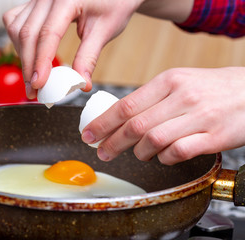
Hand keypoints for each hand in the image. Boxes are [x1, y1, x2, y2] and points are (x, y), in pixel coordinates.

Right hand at [3, 0, 143, 98]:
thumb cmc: (113, 4)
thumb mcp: (105, 30)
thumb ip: (89, 57)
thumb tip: (82, 84)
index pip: (48, 34)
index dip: (41, 62)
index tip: (38, 85)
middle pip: (27, 33)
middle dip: (28, 66)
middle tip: (33, 91)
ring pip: (16, 28)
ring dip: (22, 56)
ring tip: (32, 78)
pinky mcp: (33, 3)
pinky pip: (15, 21)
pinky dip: (19, 42)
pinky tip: (29, 55)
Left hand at [81, 67, 244, 164]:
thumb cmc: (211, 88)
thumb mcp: (180, 81)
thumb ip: (151, 98)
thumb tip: (119, 117)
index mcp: (169, 81)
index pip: (127, 105)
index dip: (103, 123)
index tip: (89, 134)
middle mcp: (182, 96)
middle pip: (135, 125)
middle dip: (113, 142)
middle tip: (103, 152)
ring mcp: (200, 117)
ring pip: (154, 141)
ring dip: (140, 152)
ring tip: (138, 153)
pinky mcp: (215, 137)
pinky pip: (178, 152)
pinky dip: (165, 158)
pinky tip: (163, 156)